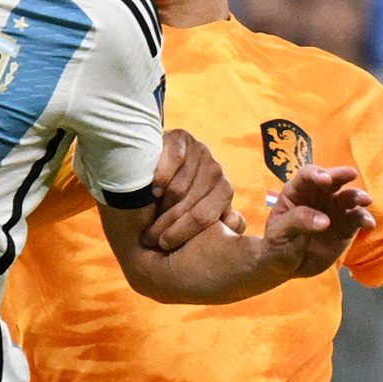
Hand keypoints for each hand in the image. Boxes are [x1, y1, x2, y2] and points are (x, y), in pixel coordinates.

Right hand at [143, 128, 242, 251]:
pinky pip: (174, 159)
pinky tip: (153, 191)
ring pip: (179, 187)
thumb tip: (234, 220)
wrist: (156, 164)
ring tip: (147, 219)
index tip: (165, 244)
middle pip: (190, 204)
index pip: (206, 215)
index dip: (184, 231)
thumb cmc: (176, 199)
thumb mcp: (198, 214)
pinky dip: (162, 177)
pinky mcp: (182, 137)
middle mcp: (215, 170)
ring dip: (161, 206)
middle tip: (150, 238)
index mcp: (223, 191)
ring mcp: (200, 152)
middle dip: (168, 225)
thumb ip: (220, 222)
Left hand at [260, 164, 375, 279]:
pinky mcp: (346, 227)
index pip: (307, 175)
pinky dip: (364, 219)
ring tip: (365, 201)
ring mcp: (334, 210)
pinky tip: (369, 224)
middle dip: (342, 175)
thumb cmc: (277, 244)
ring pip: (349, 197)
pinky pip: (357, 219)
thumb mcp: (280, 233)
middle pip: (333, 180)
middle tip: (351, 174)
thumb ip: (298, 221)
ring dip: (358, 196)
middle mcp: (318, 196)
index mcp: (298, 191)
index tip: (325, 180)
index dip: (316, 173)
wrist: (286, 266)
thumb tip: (325, 221)